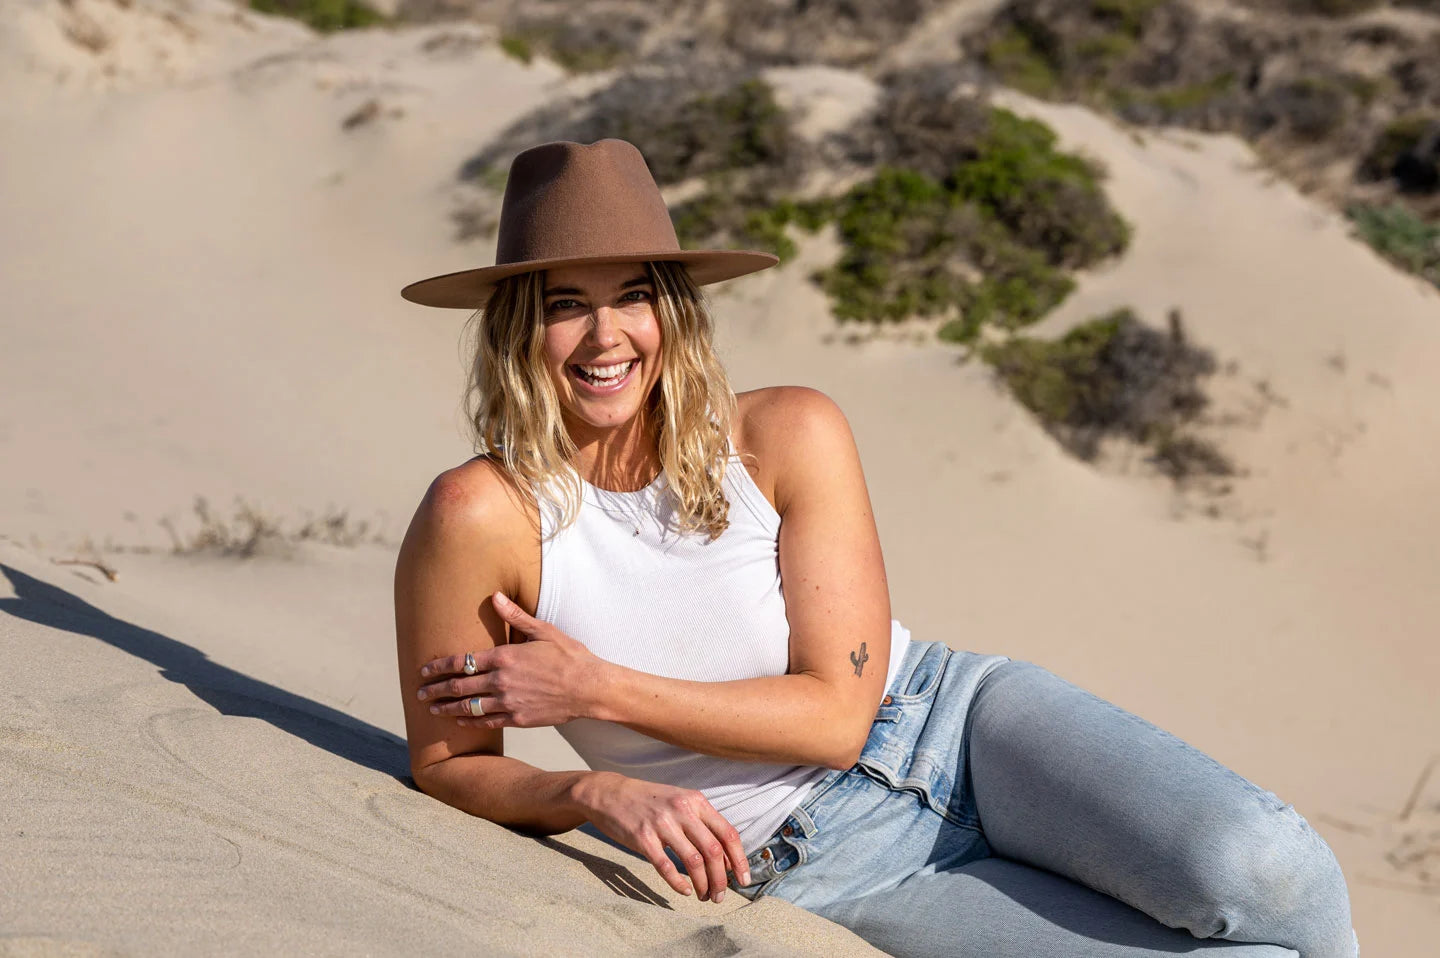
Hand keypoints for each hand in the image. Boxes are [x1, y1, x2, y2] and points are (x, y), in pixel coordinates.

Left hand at [417, 592, 605, 728]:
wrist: (590, 687)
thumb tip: (494, 597)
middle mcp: (501, 681)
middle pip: (458, 686)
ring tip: (431, 709)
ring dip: (446, 708)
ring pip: (468, 707)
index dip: (439, 666)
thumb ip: (515, 616)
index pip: (462, 661)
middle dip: (435, 689)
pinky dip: (469, 721)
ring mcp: (508, 702)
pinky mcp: (518, 719)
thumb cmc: (570, 655)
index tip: (424, 669)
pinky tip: (459, 720)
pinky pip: (486, 721)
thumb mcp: (543, 630)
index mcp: (505, 657)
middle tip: (419, 692)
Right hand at [572, 771, 750, 902]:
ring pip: (693, 861)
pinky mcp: (642, 838)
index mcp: (696, 801)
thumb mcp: (680, 801)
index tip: (744, 880)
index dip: (739, 860)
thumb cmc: (649, 801)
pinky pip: (666, 866)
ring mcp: (662, 823)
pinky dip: (678, 883)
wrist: (610, 793)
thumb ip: (702, 823)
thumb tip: (726, 857)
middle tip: (720, 896)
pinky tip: (684, 891)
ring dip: (703, 884)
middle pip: (713, 851)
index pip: (728, 833)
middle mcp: (682, 810)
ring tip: (704, 896)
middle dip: (721, 879)